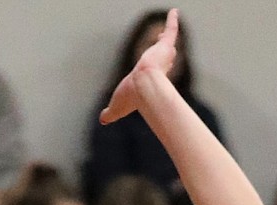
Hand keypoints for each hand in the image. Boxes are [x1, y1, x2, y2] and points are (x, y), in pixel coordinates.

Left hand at [100, 6, 177, 122]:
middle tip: (163, 46)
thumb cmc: (132, 98)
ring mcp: (163, 57)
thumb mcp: (117, 106)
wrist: (144, 87)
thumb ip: (111, 113)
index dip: (152, 69)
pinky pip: (171, 30)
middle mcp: (159, 69)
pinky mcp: (165, 46)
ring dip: (168, 38)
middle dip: (163, 53)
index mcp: (149, 81)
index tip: (152, 67)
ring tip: (169, 29)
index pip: (152, 73)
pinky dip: (173, 20)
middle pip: (162, 59)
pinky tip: (174, 11)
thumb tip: (103, 120)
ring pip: (167, 46)